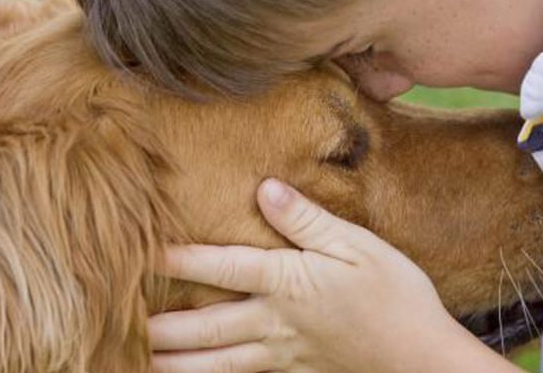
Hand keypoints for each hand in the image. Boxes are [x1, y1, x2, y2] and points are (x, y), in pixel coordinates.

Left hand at [149, 179, 518, 372]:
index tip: (144, 252)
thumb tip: (266, 188)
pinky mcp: (295, 372)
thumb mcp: (359, 247)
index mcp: (290, 283)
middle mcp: (277, 322)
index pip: (223, 268)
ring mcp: (283, 354)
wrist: (422, 357)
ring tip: (141, 360)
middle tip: (120, 324)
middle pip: (206, 327)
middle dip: (161, 327)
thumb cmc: (396, 295)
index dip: (181, 260)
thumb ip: (308, 221)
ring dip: (176, 362)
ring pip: (217, 363)